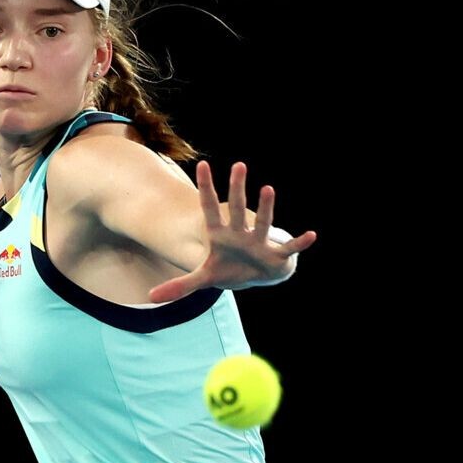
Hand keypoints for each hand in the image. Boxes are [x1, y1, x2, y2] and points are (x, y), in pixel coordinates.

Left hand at [148, 161, 316, 302]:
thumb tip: (151, 296)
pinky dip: (300, 243)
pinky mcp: (275, 255)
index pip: (209, 208)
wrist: (255, 275)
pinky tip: (312, 236)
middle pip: (237, 208)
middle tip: (239, 165)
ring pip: (262, 222)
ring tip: (268, 188)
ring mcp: (258, 242)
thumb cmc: (230, 268)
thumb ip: (180, 286)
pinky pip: (289, 248)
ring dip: (266, 207)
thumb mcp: (204, 278)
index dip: (206, 189)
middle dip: (237, 189)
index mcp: (220, 234)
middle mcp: (240, 232)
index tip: (203, 166)